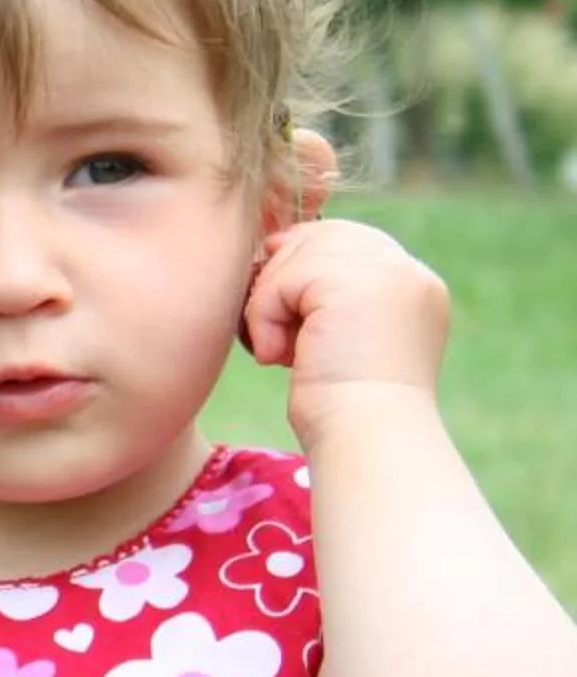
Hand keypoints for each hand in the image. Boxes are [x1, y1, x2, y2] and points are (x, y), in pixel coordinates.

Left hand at [240, 216, 451, 442]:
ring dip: (268, 305)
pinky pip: (281, 279)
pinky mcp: (353, 282)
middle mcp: (408, 272)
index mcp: (414, 286)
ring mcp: (387, 272)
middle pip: (318, 238)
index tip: (287, 322)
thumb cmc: (344, 409)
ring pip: (296, 256)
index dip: (301, 271)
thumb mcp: (342, 340)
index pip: (345, 243)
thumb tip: (273, 246)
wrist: (367, 438)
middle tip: (277, 336)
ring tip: (280, 352)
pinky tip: (276, 357)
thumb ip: (327, 296)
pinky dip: (263, 317)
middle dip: (282, 282)